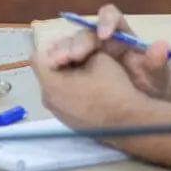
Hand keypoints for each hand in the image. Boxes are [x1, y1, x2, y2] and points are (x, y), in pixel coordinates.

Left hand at [31, 47, 148, 129]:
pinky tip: (89, 89)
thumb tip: (71, 50)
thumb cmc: (114, 87)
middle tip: (78, 57)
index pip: (38, 57)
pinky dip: (71, 91)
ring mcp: (57, 113)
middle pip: (46, 72)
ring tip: (86, 73)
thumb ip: (79, 48)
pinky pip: (62, 100)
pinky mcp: (67, 123)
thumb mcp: (98, 57)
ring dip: (65, 76)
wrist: (131, 123)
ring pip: (54, 86)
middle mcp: (48, 100)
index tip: (68, 47)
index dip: (53, 47)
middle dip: (60, 61)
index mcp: (50, 82)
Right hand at [43, 3, 170, 98]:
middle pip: (84, 33)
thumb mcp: (156, 76)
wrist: (139, 107)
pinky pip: (57, 59)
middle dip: (76, 43)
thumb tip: (162, 46)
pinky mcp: (71, 67)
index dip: (105, 21)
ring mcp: (83, 52)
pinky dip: (51, 62)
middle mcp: (98, 39)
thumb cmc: (148, 85)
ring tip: (55, 64)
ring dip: (59, 52)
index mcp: (119, 34)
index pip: (110, 15)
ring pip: (67, 44)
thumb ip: (157, 62)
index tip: (103, 35)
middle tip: (71, 57)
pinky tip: (48, 71)